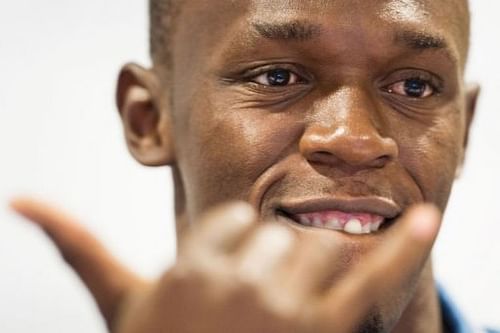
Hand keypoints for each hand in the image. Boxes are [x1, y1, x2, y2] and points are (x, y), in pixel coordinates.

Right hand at [10, 198, 440, 332]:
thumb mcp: (119, 306)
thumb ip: (75, 245)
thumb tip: (19, 195)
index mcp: (187, 265)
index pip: (231, 223)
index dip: (233, 246)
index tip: (230, 279)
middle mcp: (233, 277)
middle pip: (278, 234)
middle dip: (276, 260)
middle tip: (266, 309)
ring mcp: (283, 305)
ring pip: (321, 247)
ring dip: (319, 266)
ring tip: (300, 306)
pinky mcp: (327, 332)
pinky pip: (373, 275)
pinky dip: (406, 244)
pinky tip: (429, 218)